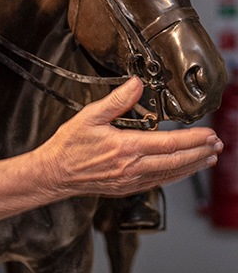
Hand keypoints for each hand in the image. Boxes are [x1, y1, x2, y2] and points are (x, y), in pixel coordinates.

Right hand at [37, 77, 222, 198]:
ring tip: (208, 158)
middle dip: (200, 153)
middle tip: (217, 145)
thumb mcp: (89, 116)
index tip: (208, 134)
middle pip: (176, 161)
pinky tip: (181, 171)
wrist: (55, 173)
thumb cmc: (69, 146)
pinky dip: (175, 176)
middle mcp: (132, 167)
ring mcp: (131, 180)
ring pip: (171, 174)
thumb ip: (116, 101)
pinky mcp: (127, 187)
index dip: (193, 139)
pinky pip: (159, 183)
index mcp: (125, 147)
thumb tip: (135, 85)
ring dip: (193, 166)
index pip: (169, 144)